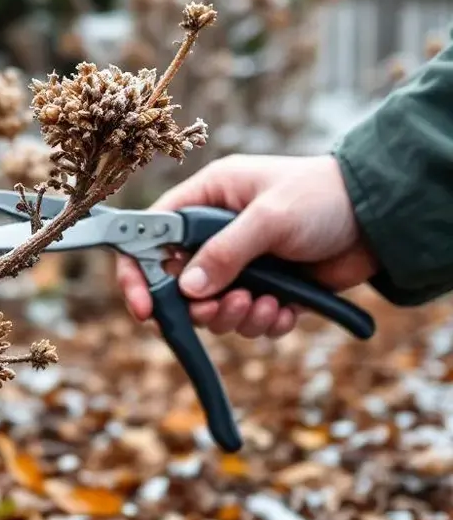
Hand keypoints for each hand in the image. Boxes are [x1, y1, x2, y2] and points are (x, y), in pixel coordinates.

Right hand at [115, 154, 378, 338]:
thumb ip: (225, 252)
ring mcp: (242, 262)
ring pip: (213, 307)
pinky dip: (263, 322)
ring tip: (264, 306)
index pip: (151, 235)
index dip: (139, 271)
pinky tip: (285, 310)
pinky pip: (248, 318)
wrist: (381, 217)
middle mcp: (216, 232)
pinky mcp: (268, 288)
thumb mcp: (270, 218)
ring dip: (234, 316)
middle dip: (200, 305)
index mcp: (206, 199)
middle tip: (225, 308)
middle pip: (179, 282)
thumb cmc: (323, 197)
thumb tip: (188, 290)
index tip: (143, 307)